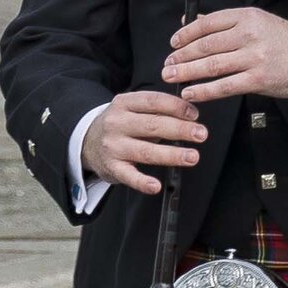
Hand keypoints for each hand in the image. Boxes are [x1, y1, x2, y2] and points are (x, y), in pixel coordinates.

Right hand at [82, 88, 205, 195]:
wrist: (86, 142)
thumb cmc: (121, 124)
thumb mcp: (133, 108)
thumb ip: (157, 110)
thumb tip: (190, 115)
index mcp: (124, 103)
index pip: (154, 101)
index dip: (177, 107)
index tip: (194, 114)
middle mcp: (116, 123)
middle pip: (153, 125)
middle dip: (180, 130)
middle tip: (201, 134)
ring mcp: (113, 146)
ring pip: (145, 151)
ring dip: (171, 154)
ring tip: (192, 157)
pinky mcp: (111, 167)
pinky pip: (128, 176)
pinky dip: (142, 182)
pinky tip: (155, 186)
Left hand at [167, 5, 287, 103]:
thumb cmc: (283, 40)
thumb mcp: (255, 21)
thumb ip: (223, 22)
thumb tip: (189, 22)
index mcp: (246, 17)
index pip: (207, 24)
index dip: (185, 35)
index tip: (173, 44)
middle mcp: (248, 35)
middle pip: (205, 46)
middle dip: (181, 57)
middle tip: (168, 65)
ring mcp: (254, 57)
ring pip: (211, 66)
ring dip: (187, 73)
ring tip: (172, 77)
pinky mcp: (258, 79)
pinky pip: (224, 86)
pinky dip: (204, 90)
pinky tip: (191, 93)